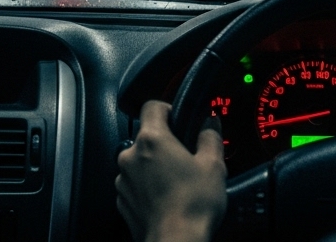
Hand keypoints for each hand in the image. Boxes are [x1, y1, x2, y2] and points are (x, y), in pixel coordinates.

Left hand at [116, 100, 226, 241]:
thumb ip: (210, 137)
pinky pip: (135, 185)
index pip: (152, 106)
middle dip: (165, 144)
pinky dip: (148, 187)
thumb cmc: (192, 206)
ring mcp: (123, 180)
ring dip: (155, 167)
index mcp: (152, 140)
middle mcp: (131, 156)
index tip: (178, 117)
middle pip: (146, 137)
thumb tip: (210, 125)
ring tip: (178, 182)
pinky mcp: (123, 201)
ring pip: (139, 162)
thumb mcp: (213, 165)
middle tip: (186, 157)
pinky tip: (167, 198)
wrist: (176, 241)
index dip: (167, 108)